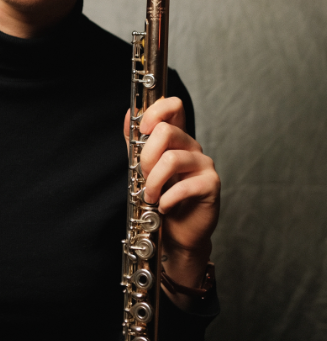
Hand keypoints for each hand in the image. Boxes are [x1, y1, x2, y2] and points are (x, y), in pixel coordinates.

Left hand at [124, 97, 220, 304]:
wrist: (176, 233)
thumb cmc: (160, 198)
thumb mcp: (143, 168)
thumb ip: (136, 141)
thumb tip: (130, 114)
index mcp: (176, 138)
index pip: (173, 106)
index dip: (156, 111)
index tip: (143, 129)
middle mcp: (191, 147)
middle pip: (167, 131)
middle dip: (146, 157)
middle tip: (143, 177)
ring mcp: (203, 164)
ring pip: (172, 159)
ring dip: (153, 182)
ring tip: (150, 197)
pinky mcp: (210, 185)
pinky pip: (185, 185)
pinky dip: (167, 198)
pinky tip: (164, 206)